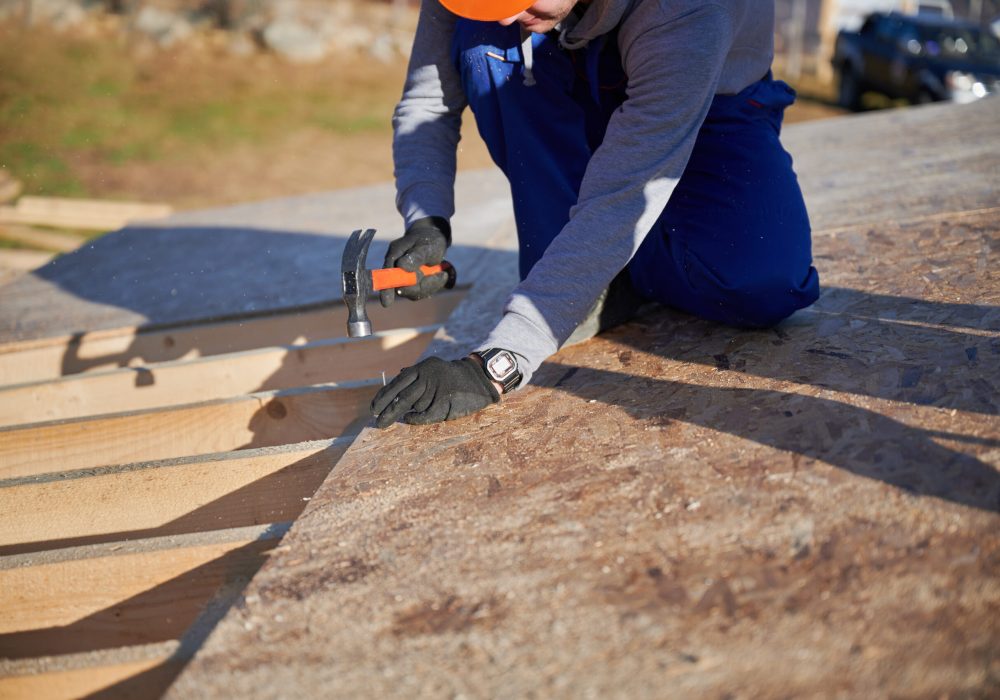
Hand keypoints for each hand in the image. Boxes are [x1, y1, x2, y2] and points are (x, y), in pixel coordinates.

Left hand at [371, 357, 499, 427]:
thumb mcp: (431, 369)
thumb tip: (393, 380)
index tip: (373, 408)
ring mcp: (437, 388)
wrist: (478, 378)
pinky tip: (409, 419)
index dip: (383, 397)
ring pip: (413, 405)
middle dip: (387, 411)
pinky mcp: (446, 400)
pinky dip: (416, 418)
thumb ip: (413, 375)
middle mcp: (427, 376)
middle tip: (378, 423)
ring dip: (402, 414)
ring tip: (392, 420)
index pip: (397, 383)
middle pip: (402, 396)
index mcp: (421, 368)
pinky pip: (426, 413)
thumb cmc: (451, 377)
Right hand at [380, 216, 450, 307]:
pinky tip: (444, 275)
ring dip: (432, 285)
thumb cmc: (429, 240)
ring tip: (444, 273)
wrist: (433, 238)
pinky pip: (423, 291)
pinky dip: (435, 285)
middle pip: (403, 288)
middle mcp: (397, 268)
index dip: (386, 290)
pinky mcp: (415, 283)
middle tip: (442, 275)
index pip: (387, 275)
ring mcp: (406, 277)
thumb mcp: (426, 246)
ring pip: (415, 291)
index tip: (387, 303)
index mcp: (394, 256)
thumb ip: (415, 256)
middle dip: (423, 286)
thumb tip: (402, 267)